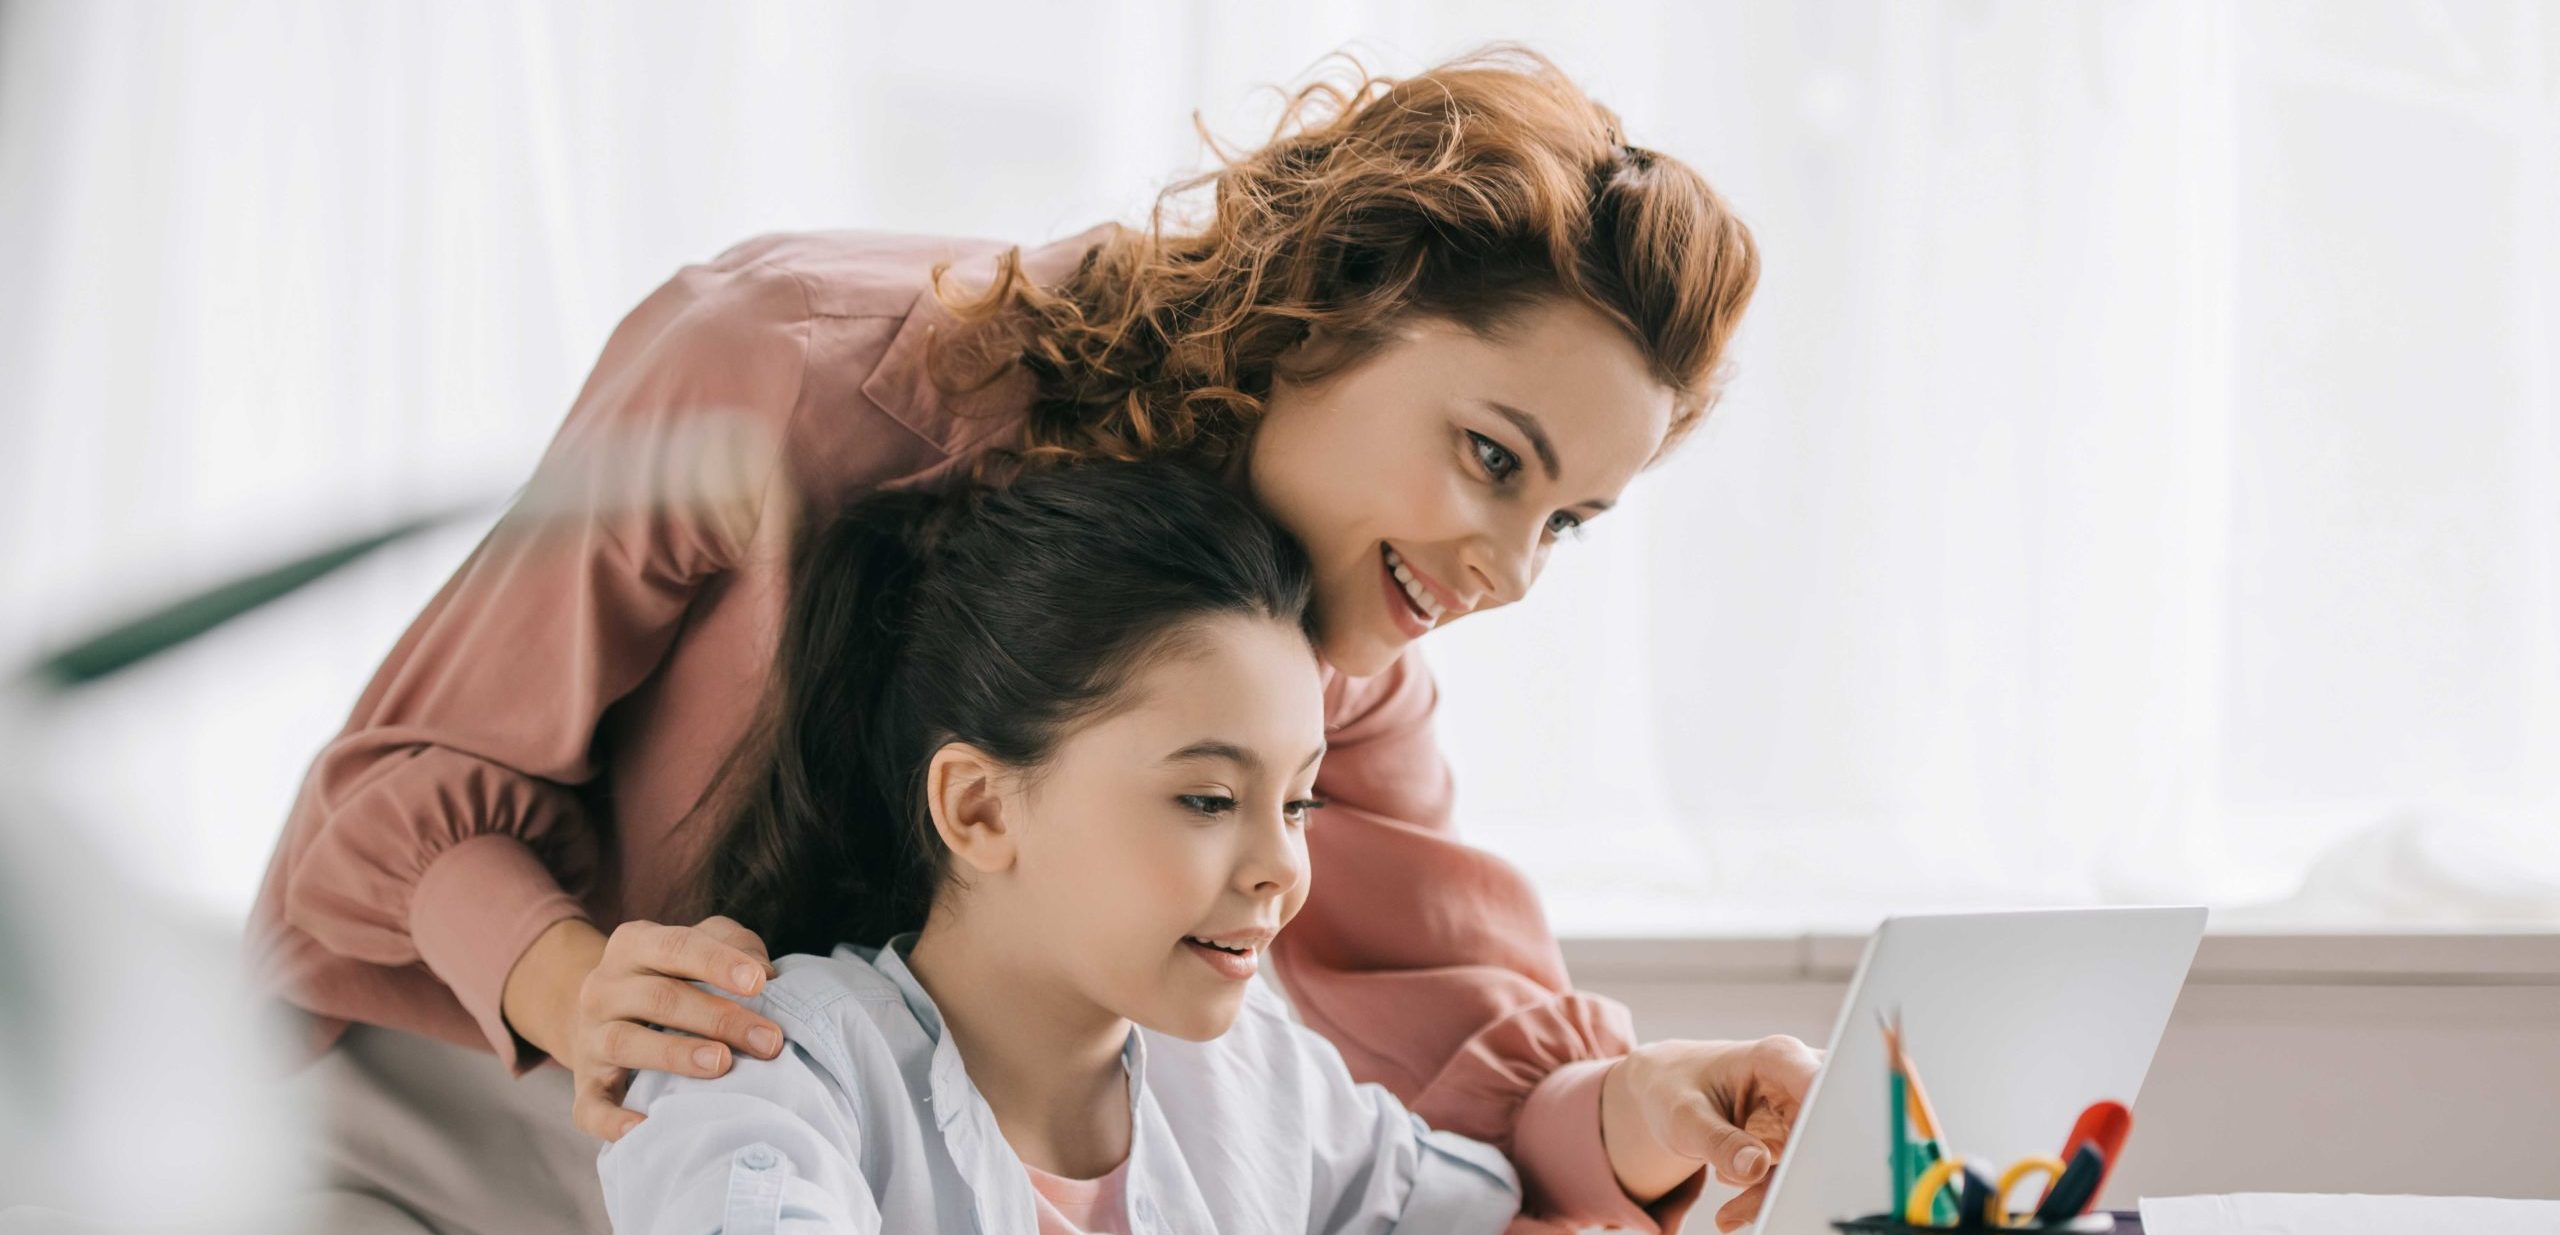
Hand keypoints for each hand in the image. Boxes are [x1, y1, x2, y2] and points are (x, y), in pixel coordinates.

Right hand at [504, 916, 783, 1140]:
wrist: (602, 1015)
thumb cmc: (672, 977)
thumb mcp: (700, 946)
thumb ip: (734, 946)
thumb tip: (766, 976)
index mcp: (634, 945)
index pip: (676, 946)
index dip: (718, 963)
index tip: (759, 982)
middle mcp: (604, 988)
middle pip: (660, 998)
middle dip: (719, 1019)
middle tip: (768, 1041)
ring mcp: (590, 1037)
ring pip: (626, 1043)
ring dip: (676, 1055)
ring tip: (722, 1064)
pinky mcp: (586, 1083)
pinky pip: (590, 1105)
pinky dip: (612, 1120)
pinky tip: (643, 1127)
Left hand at [1599, 1035, 1823, 1232]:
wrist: (1667, 1090)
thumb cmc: (1674, 1089)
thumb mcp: (1684, 1116)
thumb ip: (1719, 1141)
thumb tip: (1756, 1167)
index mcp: (1776, 1058)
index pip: (1818, 1088)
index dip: (1824, 1123)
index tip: (1803, 1161)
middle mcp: (1800, 1078)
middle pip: (1820, 1134)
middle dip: (1792, 1177)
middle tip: (1741, 1210)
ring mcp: (1805, 1109)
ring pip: (1812, 1160)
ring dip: (1775, 1193)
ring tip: (1729, 1213)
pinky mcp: (1801, 1136)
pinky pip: (1799, 1172)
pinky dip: (1771, 1194)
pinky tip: (1735, 1207)